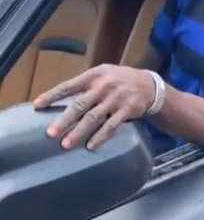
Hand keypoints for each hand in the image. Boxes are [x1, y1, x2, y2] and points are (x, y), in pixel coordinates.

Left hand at [32, 64, 155, 149]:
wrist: (149, 85)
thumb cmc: (119, 80)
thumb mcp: (103, 74)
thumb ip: (84, 84)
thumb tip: (59, 99)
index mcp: (94, 76)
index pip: (68, 86)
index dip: (52, 95)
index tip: (37, 105)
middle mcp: (103, 87)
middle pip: (80, 105)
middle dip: (64, 120)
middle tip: (51, 133)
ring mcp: (116, 100)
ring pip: (94, 118)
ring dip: (79, 132)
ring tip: (66, 144)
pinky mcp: (127, 111)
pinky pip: (112, 126)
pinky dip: (101, 136)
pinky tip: (91, 146)